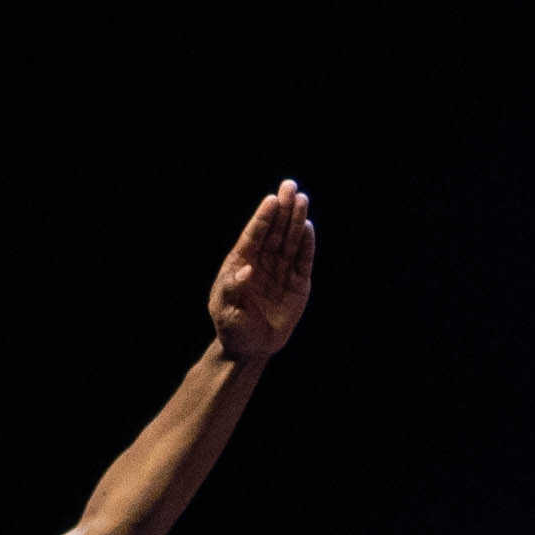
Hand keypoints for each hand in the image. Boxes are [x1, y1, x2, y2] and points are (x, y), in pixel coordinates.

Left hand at [205, 181, 315, 361]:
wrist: (250, 348)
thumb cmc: (232, 327)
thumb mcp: (226, 309)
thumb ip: (234, 288)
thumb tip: (247, 268)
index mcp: (241, 263)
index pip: (254, 236)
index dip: (263, 217)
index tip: (271, 200)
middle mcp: (262, 262)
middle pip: (275, 231)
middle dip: (282, 209)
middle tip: (290, 186)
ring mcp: (281, 272)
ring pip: (290, 241)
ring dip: (296, 221)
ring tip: (302, 200)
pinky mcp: (298, 284)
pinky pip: (303, 261)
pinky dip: (306, 245)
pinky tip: (308, 227)